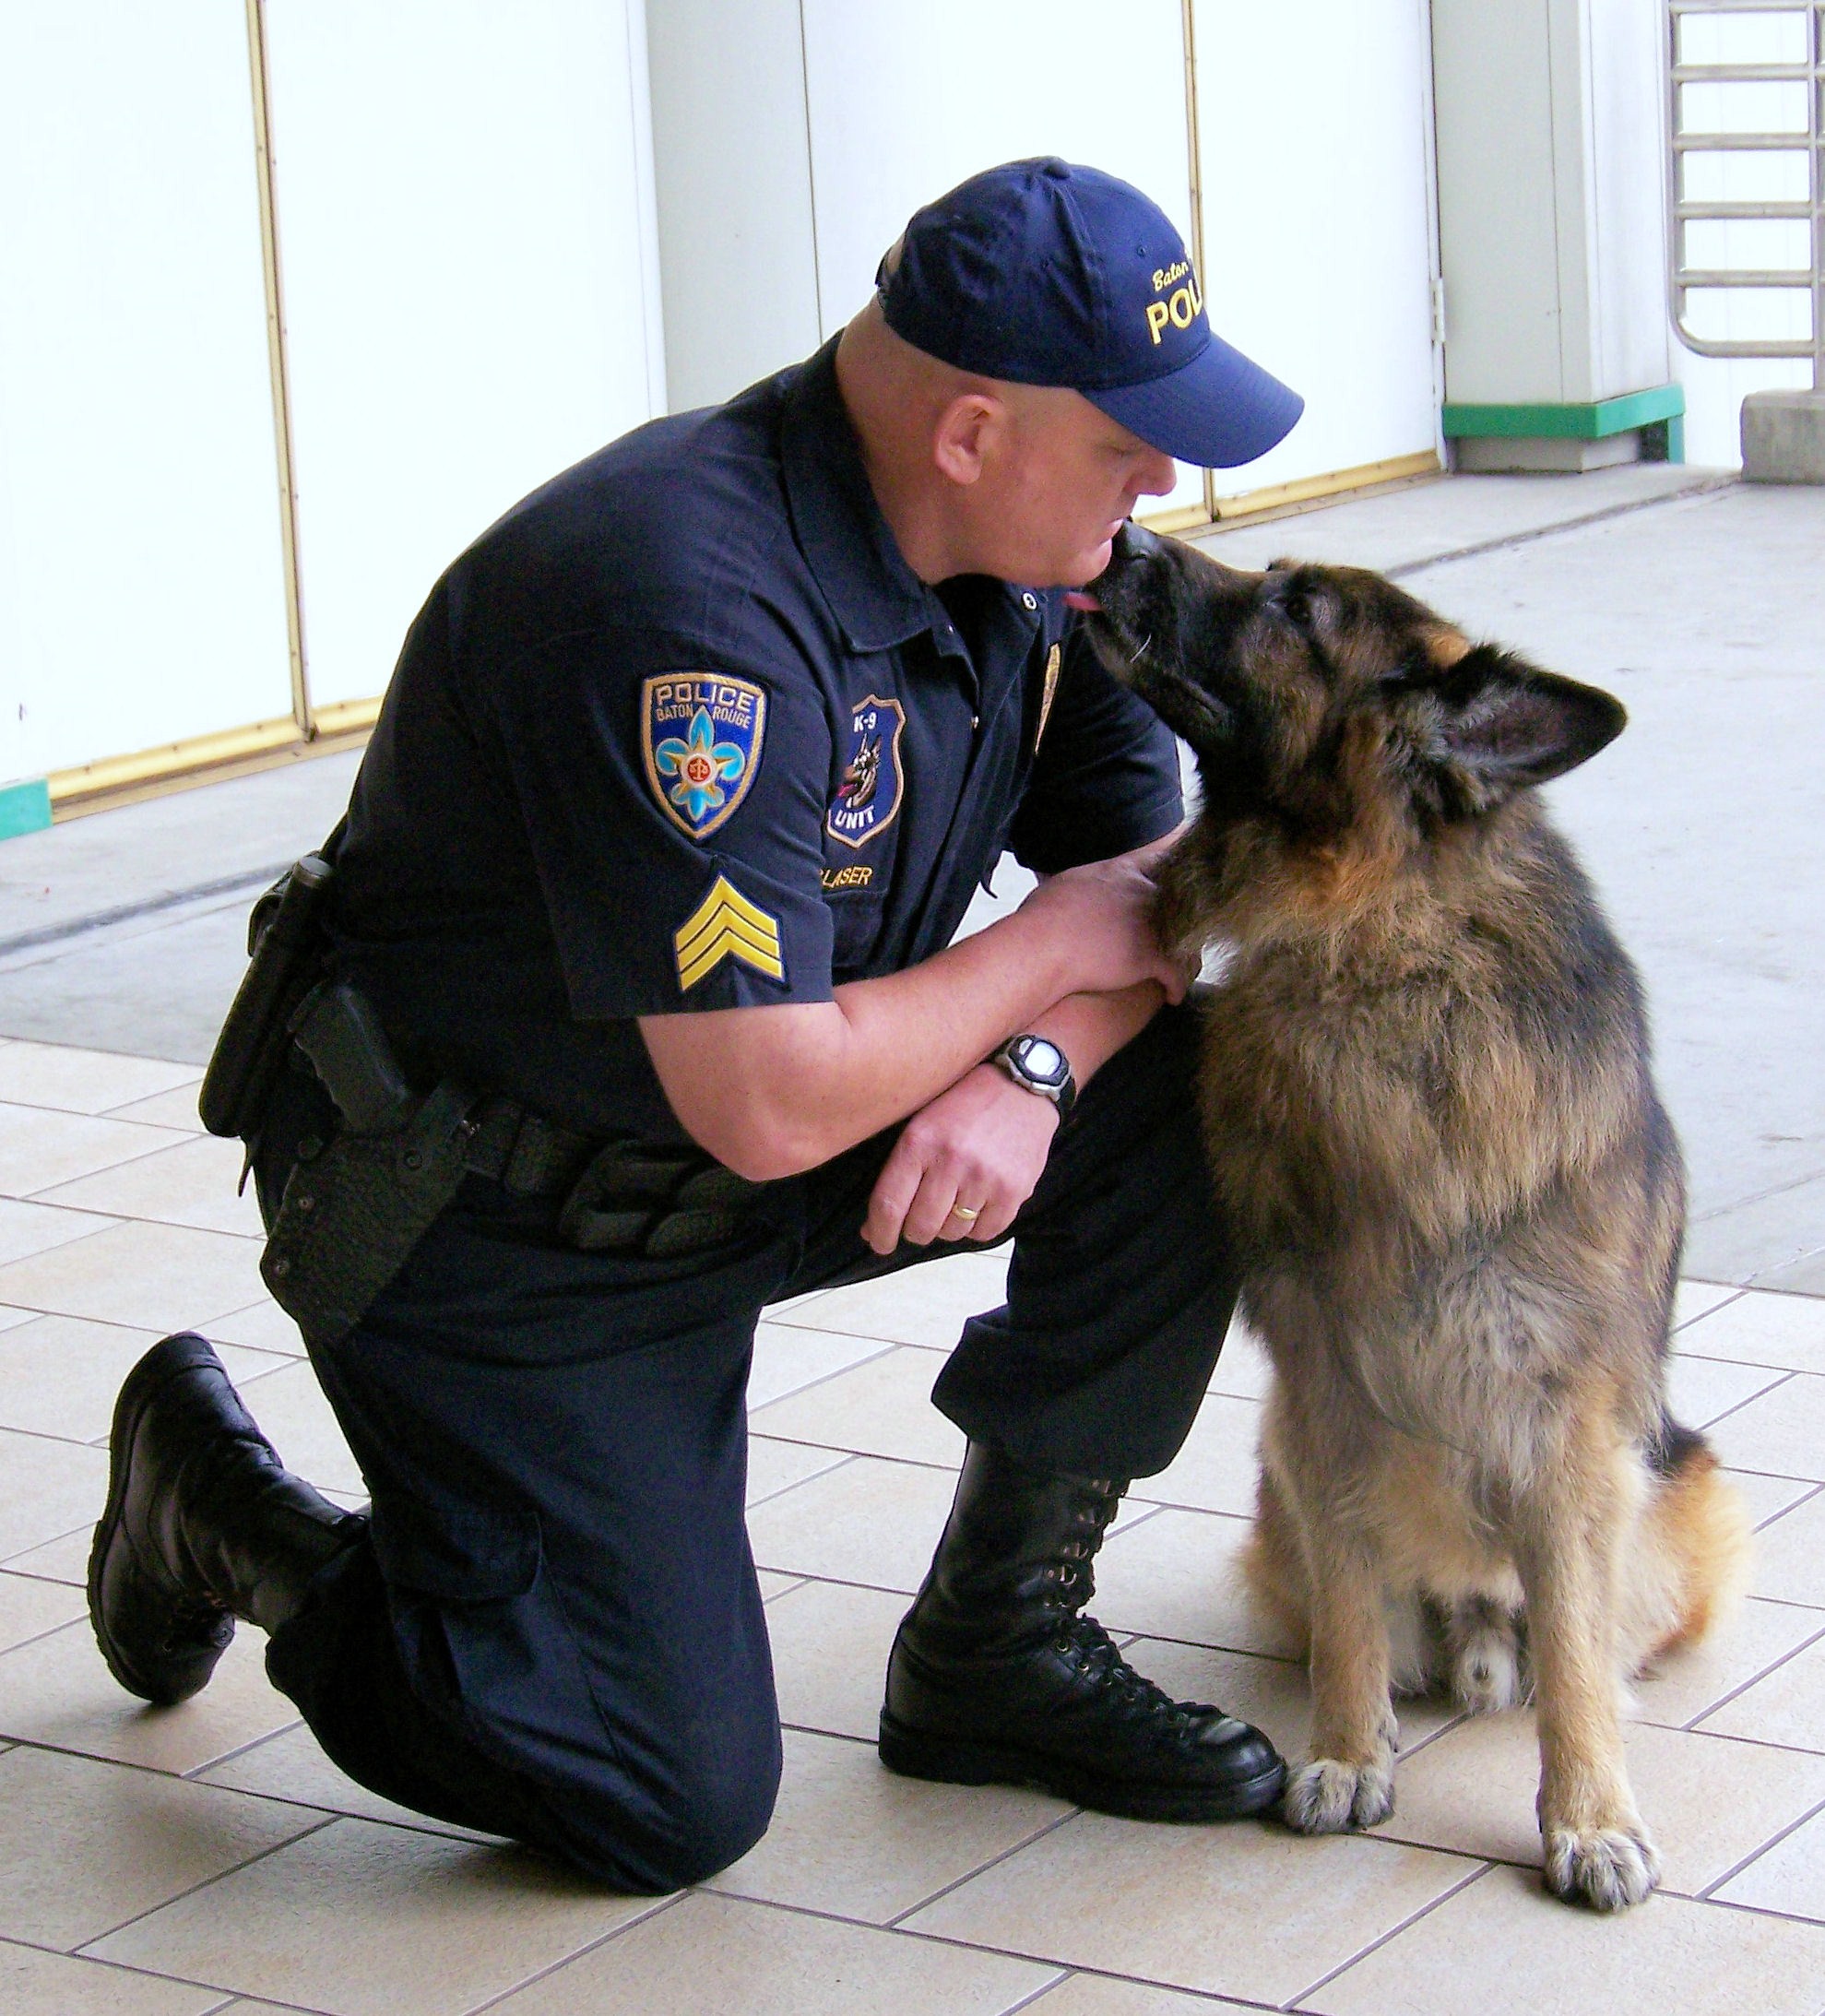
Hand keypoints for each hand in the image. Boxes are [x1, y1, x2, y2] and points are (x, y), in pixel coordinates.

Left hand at [862, 1063, 1058, 1253]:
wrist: (1022, 1085)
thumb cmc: (962, 1104)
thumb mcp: (920, 1122)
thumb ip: (896, 1172)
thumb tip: (871, 1229)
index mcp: (919, 1141)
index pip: (889, 1204)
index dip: (879, 1233)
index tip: (878, 1242)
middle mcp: (952, 1161)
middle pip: (921, 1227)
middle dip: (915, 1230)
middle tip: (920, 1220)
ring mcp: (985, 1177)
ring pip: (953, 1233)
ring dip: (948, 1226)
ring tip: (954, 1201)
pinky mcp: (1014, 1190)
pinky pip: (985, 1233)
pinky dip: (977, 1227)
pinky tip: (977, 1204)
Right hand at [1016, 848, 1195, 1004]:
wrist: (1043, 945)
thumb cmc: (1043, 918)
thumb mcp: (1064, 883)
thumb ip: (1083, 882)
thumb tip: (1071, 882)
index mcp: (1122, 872)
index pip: (1164, 857)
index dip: (1177, 867)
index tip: (1182, 876)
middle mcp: (1143, 893)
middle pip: (1184, 899)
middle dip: (1186, 917)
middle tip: (1185, 933)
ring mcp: (1150, 925)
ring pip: (1186, 939)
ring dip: (1184, 955)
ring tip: (1179, 968)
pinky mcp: (1150, 957)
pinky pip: (1177, 974)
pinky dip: (1176, 987)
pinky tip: (1171, 996)